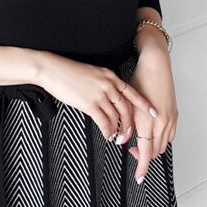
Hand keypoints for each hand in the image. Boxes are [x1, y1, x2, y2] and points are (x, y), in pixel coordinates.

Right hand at [35, 51, 157, 144]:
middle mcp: (108, 85)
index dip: (144, 104)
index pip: (132, 93)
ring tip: (116, 137)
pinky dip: (108, 131)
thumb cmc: (69, 72)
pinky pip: (104, 121)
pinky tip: (108, 135)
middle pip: (127, 108)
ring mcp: (100, 94)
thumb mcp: (92, 73)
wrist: (53, 70)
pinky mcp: (89, 104)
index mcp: (110, 76)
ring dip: (118, 129)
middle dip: (130, 124)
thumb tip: (109, 97)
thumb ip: (104, 84)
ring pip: (116, 117)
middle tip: (129, 134)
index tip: (153, 113)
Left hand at [126, 46, 177, 183]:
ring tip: (140, 143)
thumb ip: (127, 125)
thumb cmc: (139, 81)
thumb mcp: (127, 104)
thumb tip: (125, 139)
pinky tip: (152, 134)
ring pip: (162, 145)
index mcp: (148, 122)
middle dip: (144, 157)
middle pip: (154, 152)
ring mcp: (170, 119)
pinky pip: (169, 135)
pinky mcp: (174, 114)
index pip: (145, 153)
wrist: (156, 66)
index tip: (139, 178)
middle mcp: (162, 124)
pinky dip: (161, 140)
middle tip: (131, 152)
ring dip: (152, 149)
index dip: (141, 167)